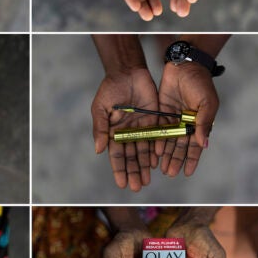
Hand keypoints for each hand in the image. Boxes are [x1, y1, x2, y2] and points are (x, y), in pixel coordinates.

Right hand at [91, 67, 158, 190]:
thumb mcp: (101, 108)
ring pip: (144, 151)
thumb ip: (101, 129)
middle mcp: (128, 133)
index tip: (121, 184)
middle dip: (134, 172)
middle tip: (137, 187)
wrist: (128, 71)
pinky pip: (156, 138)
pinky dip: (156, 150)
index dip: (119, 170)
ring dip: (145, 166)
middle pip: (131, 157)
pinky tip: (157, 162)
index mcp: (113, 132)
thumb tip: (99, 150)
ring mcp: (142, 128)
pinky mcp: (155, 120)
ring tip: (147, 180)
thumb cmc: (110, 88)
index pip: (116, 155)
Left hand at [156, 62, 217, 176]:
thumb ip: (204, 123)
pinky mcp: (162, 112)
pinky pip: (159, 130)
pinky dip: (157, 140)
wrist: (185, 65)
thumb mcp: (207, 103)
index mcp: (199, 123)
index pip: (195, 146)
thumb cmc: (201, 83)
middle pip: (180, 146)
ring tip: (162, 168)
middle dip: (176, 160)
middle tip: (170, 173)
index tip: (187, 173)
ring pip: (168, 141)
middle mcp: (186, 124)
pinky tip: (154, 151)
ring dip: (166, 154)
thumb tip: (203, 144)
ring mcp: (173, 119)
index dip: (192, 160)